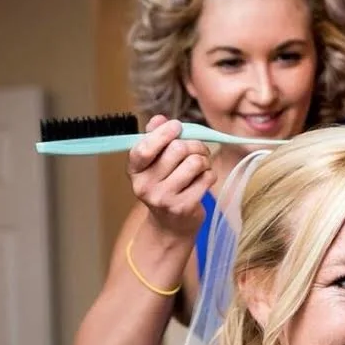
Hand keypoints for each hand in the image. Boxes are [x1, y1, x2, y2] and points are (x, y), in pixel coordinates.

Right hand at [127, 116, 216, 239]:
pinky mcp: (184, 207)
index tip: (177, 127)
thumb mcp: (154, 163)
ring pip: (195, 162)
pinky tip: (204, 179)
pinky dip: (210, 174)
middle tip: (197, 150)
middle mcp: (145, 186)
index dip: (164, 133)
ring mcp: (164, 198)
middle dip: (193, 145)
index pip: (144, 148)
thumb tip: (159, 119)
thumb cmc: (165, 186)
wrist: (170, 226)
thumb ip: (156, 138)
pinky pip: (206, 178)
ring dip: (204, 160)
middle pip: (177, 149)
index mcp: (135, 171)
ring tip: (201, 166)